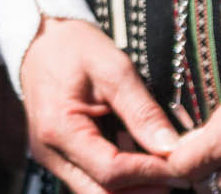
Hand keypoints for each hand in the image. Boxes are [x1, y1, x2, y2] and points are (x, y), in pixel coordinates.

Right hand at [20, 18, 183, 193]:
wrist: (40, 40)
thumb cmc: (74, 47)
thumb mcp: (113, 68)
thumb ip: (142, 110)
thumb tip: (172, 148)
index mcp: (59, 128)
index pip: (110, 171)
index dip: (149, 173)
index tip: (180, 164)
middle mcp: (50, 152)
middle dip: (143, 190)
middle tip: (176, 175)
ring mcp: (53, 158)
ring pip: (97, 193)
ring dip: (133, 188)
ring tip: (162, 169)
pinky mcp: (60, 158)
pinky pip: (91, 181)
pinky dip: (120, 180)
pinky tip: (141, 163)